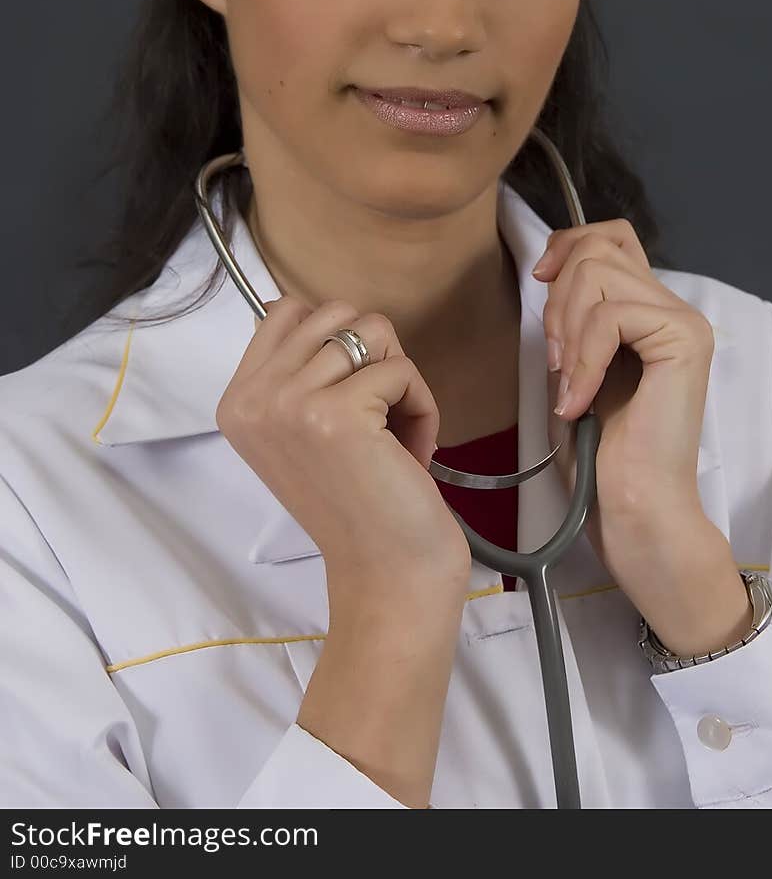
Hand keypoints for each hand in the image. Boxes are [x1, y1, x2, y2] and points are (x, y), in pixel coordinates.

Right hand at [217, 296, 471, 592]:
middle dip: (374, 355)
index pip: (285, 309)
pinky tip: (411, 454)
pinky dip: (422, 406)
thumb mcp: (300, 430)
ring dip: (400, 379)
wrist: (385, 574)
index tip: (348, 397)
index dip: (336, 339)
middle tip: (378, 416)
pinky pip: (401, 368)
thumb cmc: (357, 502)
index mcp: (236, 400)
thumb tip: (324, 313)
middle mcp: (253, 398)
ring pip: (373, 330)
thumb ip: (298, 372)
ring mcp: (290, 403)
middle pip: (335, 311)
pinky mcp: (337, 412)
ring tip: (394, 433)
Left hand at [532, 221, 750, 652]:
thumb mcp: (572, 366)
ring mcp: (684, 322)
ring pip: (599, 273)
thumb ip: (573, 317)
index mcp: (650, 311)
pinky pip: (611, 315)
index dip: (568, 244)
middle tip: (556, 363)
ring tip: (568, 385)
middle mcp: (674, 309)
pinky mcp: (684, 340)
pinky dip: (582, 359)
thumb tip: (551, 267)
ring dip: (566, 329)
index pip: (611, 237)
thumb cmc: (600, 454)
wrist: (632, 509)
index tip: (540, 280)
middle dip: (557, 300)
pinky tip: (579, 401)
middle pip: (597, 250)